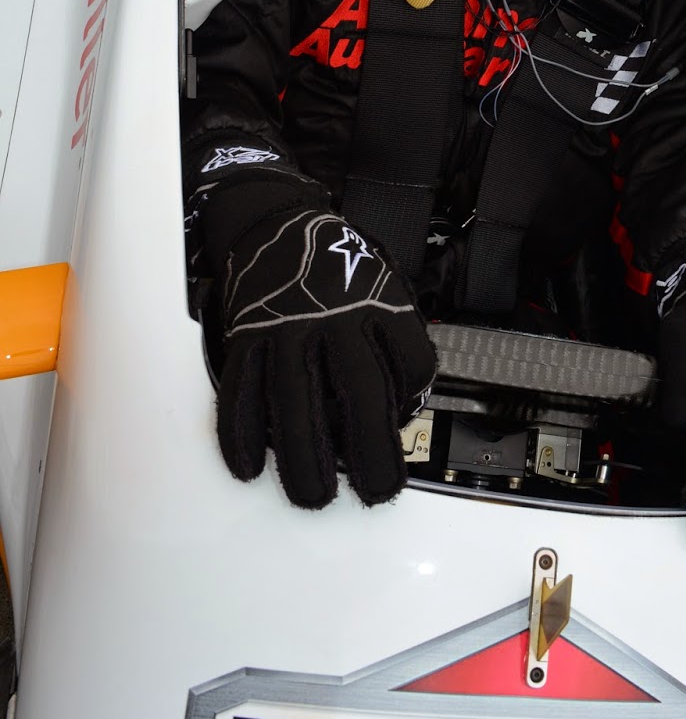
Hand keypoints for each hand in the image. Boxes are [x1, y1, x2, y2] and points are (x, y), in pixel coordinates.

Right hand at [206, 173, 435, 508]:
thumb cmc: (335, 266)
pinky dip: (239, 434)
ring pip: (293, 401)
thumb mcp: (381, 287)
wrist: (276, 222)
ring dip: (301, 458)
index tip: (405, 429)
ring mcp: (286, 328)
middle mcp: (334, 319)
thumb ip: (395, 338)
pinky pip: (240, 391)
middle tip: (375, 492)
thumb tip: (406, 399)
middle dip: (368, 450)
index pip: (411, 361)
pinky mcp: (247, 336)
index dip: (414, 401)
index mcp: (377, 306)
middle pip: (358, 391)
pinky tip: (248, 467)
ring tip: (313, 497)